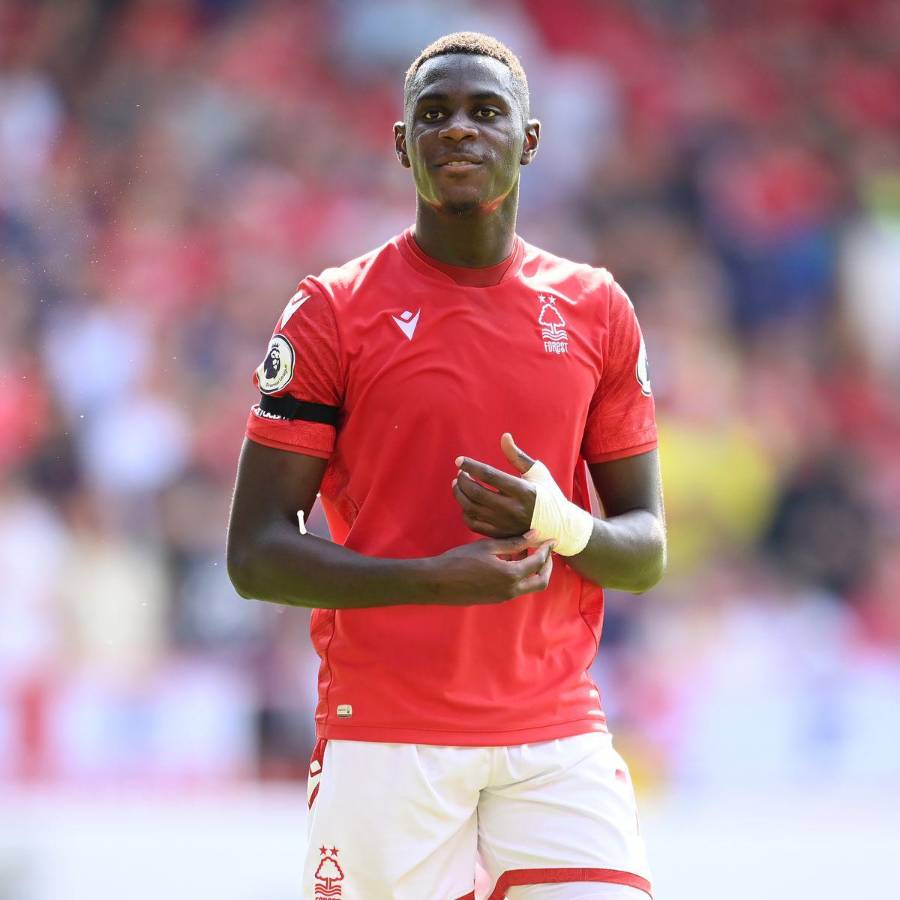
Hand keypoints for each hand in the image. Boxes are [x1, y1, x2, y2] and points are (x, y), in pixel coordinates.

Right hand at [431, 532, 554, 603]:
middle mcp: (512, 590)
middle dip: (547, 566)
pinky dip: (521, 576)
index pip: (538, 562)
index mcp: (512, 575)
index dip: (547, 549)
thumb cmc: (460, 560)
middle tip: (546, 551)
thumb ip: (514, 542)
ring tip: (526, 552)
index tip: (551, 539)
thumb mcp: (488, 547)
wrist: (439, 582)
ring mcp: (504, 597)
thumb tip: (534, 534)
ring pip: (529, 586)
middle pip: (541, 581)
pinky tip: (510, 561)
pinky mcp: (495, 599)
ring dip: (533, 571)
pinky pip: (516, 588)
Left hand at [453, 433, 537, 537]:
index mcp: (523, 491)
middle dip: (463, 480)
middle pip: (476, 493)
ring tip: (459, 484)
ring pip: (471, 509)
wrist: (558, 525)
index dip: (471, 466)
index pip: (489, 475)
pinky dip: (465, 512)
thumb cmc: (547, 493)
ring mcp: (505, 524)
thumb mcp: (537, 472)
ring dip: (460, 495)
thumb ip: (517, 455)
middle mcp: (513, 509)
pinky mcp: (501, 535)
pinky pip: (474, 524)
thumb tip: (504, 436)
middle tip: (461, 473)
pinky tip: (466, 503)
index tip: (459, 460)